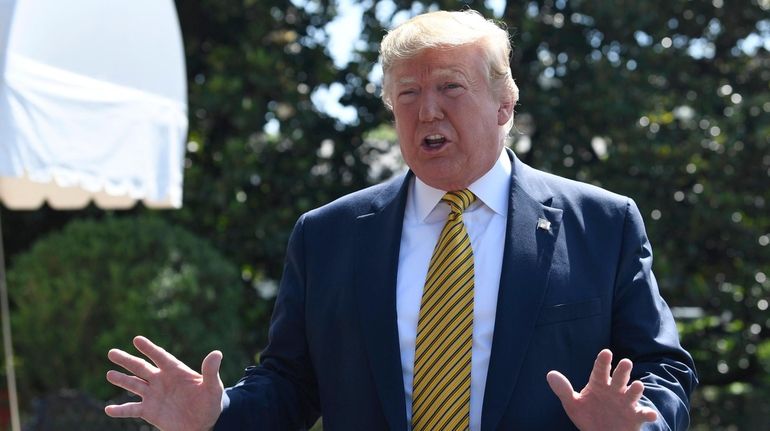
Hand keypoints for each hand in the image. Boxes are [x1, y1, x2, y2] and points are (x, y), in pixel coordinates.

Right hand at [105, 336, 224, 430]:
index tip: (136, 339)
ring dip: (121, 380)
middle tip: (112, 352)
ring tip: (109, 374)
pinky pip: (132, 410)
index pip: (160, 356)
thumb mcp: (213, 387)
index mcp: (175, 371)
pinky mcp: (149, 411)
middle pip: (141, 368)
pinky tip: (108, 409)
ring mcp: (154, 395)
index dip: (149, 348)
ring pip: (133, 385)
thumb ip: (211, 371)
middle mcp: (161, 381)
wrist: (205, 423)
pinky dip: (120, 410)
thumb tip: (217, 353)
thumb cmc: (210, 403)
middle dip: (127, 360)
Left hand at [546, 349, 657, 430]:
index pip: (600, 370)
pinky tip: (650, 414)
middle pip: (619, 378)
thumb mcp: (573, 404)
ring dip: (635, 389)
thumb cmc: (588, 416)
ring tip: (637, 385)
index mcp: (599, 384)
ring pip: (633, 393)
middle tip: (625, 362)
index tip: (606, 353)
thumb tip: (550, 374)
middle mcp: (614, 390)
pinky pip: (643, 414)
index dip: (603, 362)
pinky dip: (648, 413)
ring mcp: (626, 403)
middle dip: (622, 370)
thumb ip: (563, 390)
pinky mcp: (635, 417)